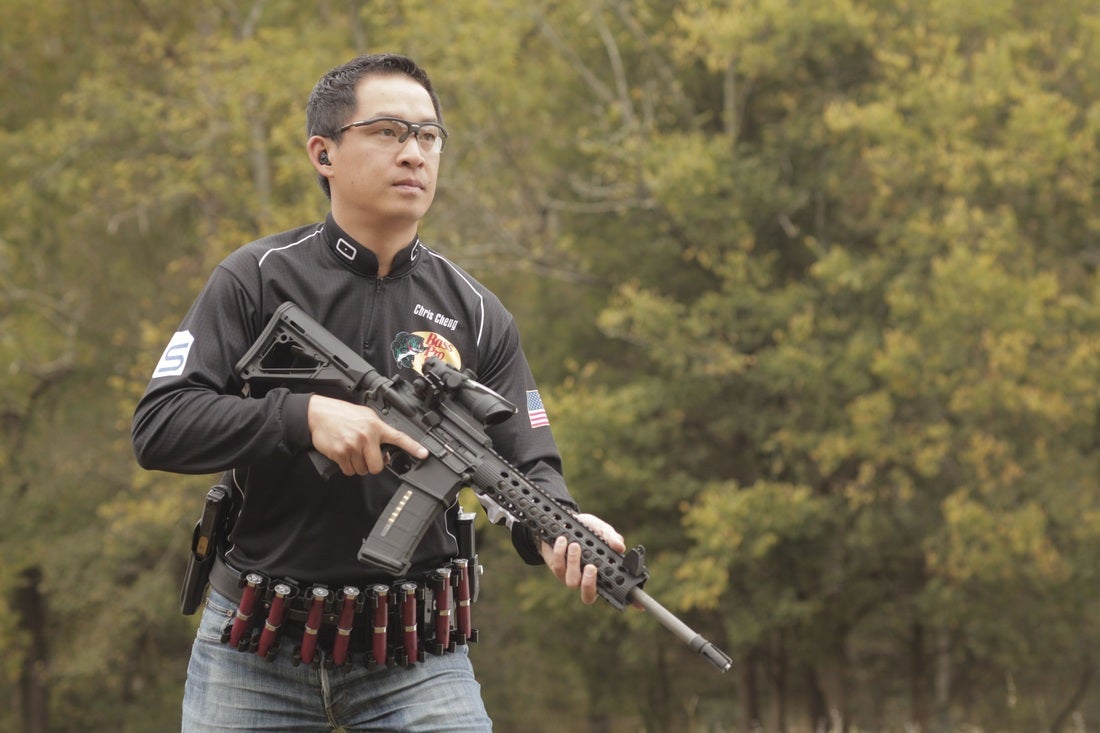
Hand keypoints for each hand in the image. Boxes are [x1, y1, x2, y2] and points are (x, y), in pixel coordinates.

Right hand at [307, 394, 427, 475]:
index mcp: (376, 426)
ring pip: (362, 470)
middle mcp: (366, 436)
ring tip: (352, 451)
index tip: (424, 454)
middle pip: (378, 466)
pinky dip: (347, 467)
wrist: (318, 414)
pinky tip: (344, 454)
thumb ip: (378, 430)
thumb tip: (386, 448)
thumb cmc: (342, 415)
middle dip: (373, 465)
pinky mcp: (340, 454)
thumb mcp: (365, 416)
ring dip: (358, 466)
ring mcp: (353, 446)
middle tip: (366, 456)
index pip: (398, 438)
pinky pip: (349, 471)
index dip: (413, 447)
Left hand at [540, 513, 625, 604]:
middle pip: (588, 597)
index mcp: (602, 574)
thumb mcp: (601, 529)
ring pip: (571, 582)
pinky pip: (558, 567)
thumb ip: (610, 537)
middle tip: (591, 567)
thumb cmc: (587, 529)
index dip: (628, 601)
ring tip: (575, 545)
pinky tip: (562, 540)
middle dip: (589, 584)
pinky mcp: (557, 569)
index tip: (639, 605)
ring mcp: (571, 577)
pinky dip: (560, 552)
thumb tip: (620, 547)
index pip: (617, 591)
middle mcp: (587, 580)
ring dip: (573, 563)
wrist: (563, 522)